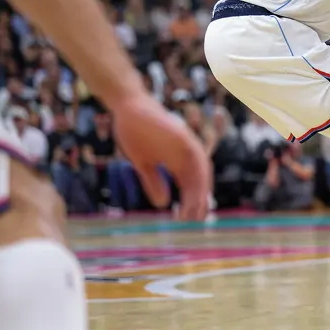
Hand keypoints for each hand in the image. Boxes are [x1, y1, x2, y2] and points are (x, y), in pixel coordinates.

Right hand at [111, 93, 209, 220]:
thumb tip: (163, 204)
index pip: (192, 186)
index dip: (192, 203)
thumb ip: (154, 182)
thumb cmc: (136, 133)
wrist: (128, 108)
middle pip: (199, 181)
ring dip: (200, 190)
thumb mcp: (144, 164)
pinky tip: (194, 187)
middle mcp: (187, 154)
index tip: (190, 221)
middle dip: (198, 201)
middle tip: (196, 222)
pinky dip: (196, 171)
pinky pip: (194, 155)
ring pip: (200, 171)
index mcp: (179, 161)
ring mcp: (187, 143)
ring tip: (195, 209)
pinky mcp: (183, 135)